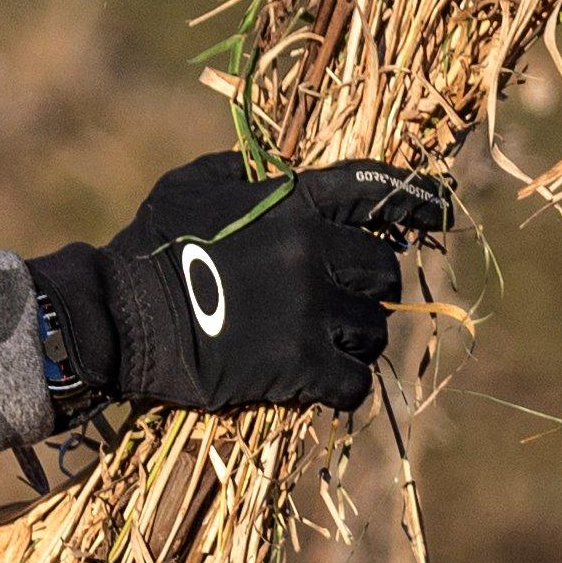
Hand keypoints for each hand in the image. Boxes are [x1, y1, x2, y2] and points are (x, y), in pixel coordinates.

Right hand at [79, 151, 449, 414]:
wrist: (116, 318)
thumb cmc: (148, 248)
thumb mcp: (192, 185)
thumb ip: (245, 175)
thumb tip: (279, 174)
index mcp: (291, 204)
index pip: (373, 189)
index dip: (418, 198)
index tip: (445, 210)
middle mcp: (311, 251)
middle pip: (383, 271)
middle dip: (367, 288)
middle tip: (341, 303)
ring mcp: (309, 311)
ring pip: (374, 330)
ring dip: (355, 340)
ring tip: (322, 346)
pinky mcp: (298, 366)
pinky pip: (353, 383)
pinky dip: (342, 388)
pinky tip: (321, 387)